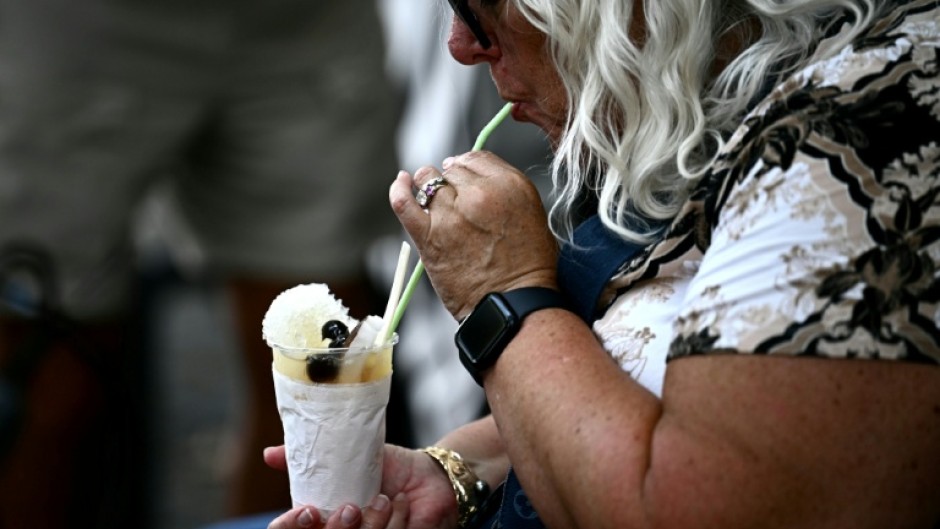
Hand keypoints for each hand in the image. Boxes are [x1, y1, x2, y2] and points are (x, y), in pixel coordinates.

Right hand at [264, 445, 459, 528]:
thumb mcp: (348, 458)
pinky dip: (396, 523)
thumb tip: (268, 454)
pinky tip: (402, 505)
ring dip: (374, 523)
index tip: (308, 511)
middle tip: (353, 507)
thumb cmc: (389, 469)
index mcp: (322, 518)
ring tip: (387, 498)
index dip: (292, 526)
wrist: (430, 476)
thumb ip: (309, 458)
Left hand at [390, 151, 558, 317]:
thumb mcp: (532, 214)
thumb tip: (474, 177)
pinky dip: (399, 189)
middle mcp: (479, 194)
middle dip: (452, 180)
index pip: (476, 158)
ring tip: (431, 195)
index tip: (464, 177)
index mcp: (510, 185)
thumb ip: (505, 190)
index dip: (467, 167)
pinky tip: (401, 183)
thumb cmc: (529, 267)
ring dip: (428, 185)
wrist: (513, 304)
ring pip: (428, 180)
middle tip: (456, 199)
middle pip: (453, 169)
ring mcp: (451, 214)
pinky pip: (404, 201)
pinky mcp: (429, 236)